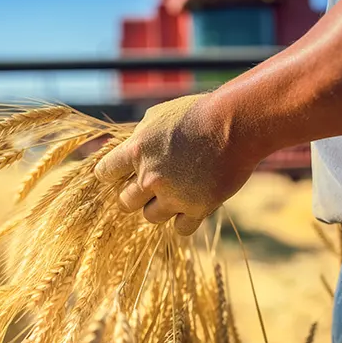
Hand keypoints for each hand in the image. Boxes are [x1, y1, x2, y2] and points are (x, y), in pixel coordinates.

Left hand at [94, 94, 258, 235]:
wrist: (235, 124)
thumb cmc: (197, 113)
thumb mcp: (158, 116)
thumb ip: (139, 138)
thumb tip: (125, 151)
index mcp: (136, 151)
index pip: (105, 173)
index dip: (110, 175)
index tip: (117, 175)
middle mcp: (150, 177)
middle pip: (125, 202)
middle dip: (134, 196)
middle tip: (148, 188)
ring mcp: (173, 196)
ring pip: (150, 217)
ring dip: (159, 207)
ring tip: (174, 193)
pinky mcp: (197, 208)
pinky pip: (180, 228)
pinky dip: (183, 220)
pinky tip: (191, 205)